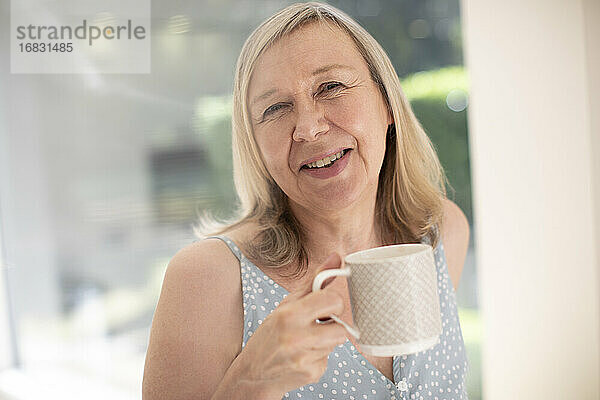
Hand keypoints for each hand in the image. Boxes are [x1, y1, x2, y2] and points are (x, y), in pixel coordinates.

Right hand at [235, 253, 347, 396]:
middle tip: (316, 324)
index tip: (324, 306)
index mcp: (290, 314)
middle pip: (341, 328)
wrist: (253, 373)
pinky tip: (302, 356)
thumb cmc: (271, 333)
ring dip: (326, 341)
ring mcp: (305, 359)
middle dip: (332, 324)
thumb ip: (315, 281)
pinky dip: (319, 357)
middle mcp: (297, 337)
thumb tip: (336, 258)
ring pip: (336, 343)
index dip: (332, 302)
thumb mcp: (287, 304)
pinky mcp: (311, 374)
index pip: (333, 301)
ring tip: (306, 341)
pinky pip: (329, 359)